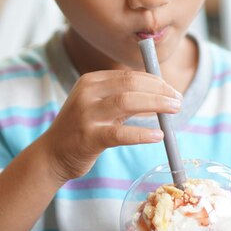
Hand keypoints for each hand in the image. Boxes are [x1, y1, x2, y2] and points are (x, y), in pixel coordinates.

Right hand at [40, 70, 181, 182]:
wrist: (52, 154)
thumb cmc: (82, 129)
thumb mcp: (98, 106)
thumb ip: (122, 97)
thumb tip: (160, 92)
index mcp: (90, 81)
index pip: (128, 75)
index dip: (155, 81)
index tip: (172, 90)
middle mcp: (87, 93)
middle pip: (130, 84)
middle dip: (159, 91)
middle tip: (178, 100)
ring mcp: (86, 115)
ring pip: (127, 103)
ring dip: (155, 104)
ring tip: (174, 110)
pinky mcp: (88, 137)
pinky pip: (120, 133)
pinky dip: (142, 133)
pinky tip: (159, 136)